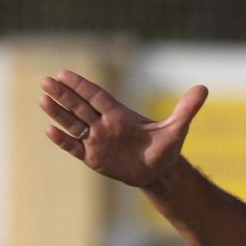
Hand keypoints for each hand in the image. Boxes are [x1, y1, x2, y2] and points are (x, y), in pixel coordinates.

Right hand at [39, 69, 207, 187]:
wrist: (159, 172)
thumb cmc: (166, 148)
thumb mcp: (178, 129)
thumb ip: (186, 109)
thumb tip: (203, 89)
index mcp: (119, 114)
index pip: (97, 96)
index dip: (81, 85)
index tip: (64, 73)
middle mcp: (104, 124)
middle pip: (80, 106)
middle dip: (64, 94)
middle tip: (45, 80)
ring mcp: (97, 140)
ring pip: (74, 124)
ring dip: (59, 113)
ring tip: (42, 99)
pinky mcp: (94, 158)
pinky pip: (75, 147)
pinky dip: (63, 140)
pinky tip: (49, 131)